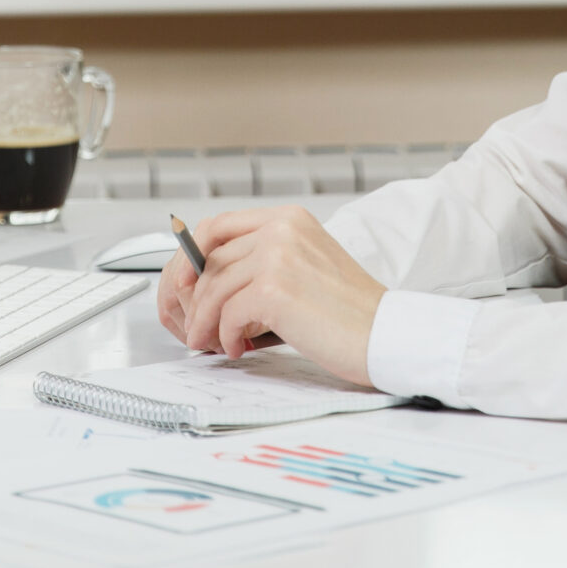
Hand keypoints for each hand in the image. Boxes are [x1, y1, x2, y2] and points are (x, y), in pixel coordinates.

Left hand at [152, 207, 384, 386]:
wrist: (385, 334)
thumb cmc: (349, 311)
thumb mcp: (304, 266)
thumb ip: (261, 263)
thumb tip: (206, 284)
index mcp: (288, 219)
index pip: (218, 225)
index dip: (191, 255)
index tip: (181, 283)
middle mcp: (281, 230)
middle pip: (210, 260)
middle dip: (195, 298)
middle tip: (195, 327)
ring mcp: (278, 257)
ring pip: (214, 289)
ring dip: (207, 322)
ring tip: (214, 343)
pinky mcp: (274, 290)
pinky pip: (228, 314)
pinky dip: (226, 336)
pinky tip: (239, 348)